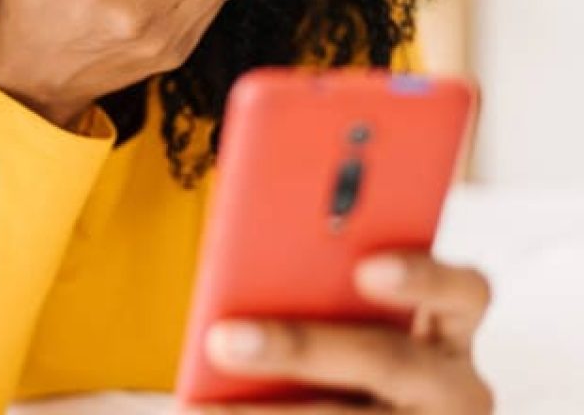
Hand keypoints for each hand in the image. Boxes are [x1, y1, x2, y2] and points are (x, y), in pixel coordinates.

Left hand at [177, 252, 493, 413]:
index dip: (421, 277)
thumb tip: (252, 261)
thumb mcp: (364, 316)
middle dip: (300, 349)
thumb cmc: (360, 349)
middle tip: (225, 340)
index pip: (464, 290)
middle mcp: (454, 387)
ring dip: (270, 414)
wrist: (384, 410)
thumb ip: (333, 287)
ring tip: (196, 407)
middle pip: (389, 361)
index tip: (364, 268)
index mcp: (451, 326)